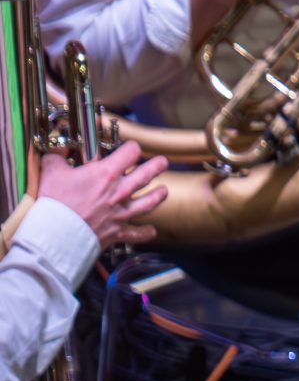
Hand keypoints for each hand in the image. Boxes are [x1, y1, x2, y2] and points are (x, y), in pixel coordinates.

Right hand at [36, 142, 167, 250]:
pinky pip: (137, 233)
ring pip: (149, 202)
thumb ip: (58, 158)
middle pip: (146, 175)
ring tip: (164, 190)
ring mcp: (121, 212)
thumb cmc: (56, 203)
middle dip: (157, 166)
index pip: (130, 152)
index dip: (132, 147)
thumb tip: (57, 152)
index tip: (132, 147)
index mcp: (106, 174)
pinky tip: (151, 230)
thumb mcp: (52, 171)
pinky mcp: (118, 231)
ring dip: (158, 195)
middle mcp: (119, 192)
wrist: (58, 233)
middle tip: (162, 163)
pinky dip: (145, 232)